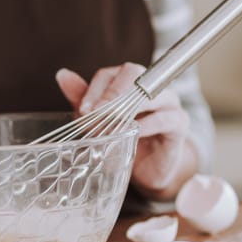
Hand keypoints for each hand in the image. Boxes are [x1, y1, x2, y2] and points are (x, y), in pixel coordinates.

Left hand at [55, 64, 196, 198]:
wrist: (146, 168)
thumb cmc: (123, 137)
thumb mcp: (97, 119)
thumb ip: (83, 98)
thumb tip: (62, 74)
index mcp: (130, 80)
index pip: (112, 73)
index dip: (96, 89)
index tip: (83, 110)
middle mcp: (151, 85)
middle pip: (133, 74)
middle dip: (111, 93)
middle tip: (95, 113)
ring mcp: (169, 102)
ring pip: (150, 94)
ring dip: (126, 110)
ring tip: (109, 127)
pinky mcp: (179, 123)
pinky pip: (163, 119)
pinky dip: (144, 126)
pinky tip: (131, 134)